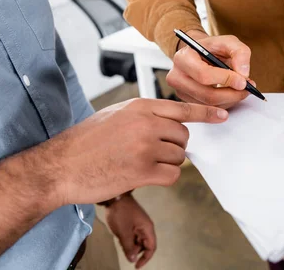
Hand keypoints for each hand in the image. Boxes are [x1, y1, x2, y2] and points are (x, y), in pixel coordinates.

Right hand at [39, 99, 227, 205]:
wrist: (60, 166)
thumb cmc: (85, 141)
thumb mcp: (115, 114)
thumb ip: (144, 114)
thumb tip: (170, 121)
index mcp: (140, 106)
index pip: (182, 108)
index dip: (205, 114)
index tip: (224, 116)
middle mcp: (146, 123)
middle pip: (184, 136)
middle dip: (174, 146)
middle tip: (153, 153)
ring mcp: (145, 147)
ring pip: (179, 156)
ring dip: (166, 163)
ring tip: (141, 164)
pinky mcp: (143, 171)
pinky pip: (172, 175)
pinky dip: (164, 177)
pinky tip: (144, 175)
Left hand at [106, 194, 155, 268]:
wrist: (115, 197)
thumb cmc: (121, 213)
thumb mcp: (124, 232)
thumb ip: (128, 247)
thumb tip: (132, 259)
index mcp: (147, 228)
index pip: (151, 247)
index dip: (146, 258)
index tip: (137, 266)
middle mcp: (146, 227)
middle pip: (144, 245)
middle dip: (135, 251)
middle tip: (125, 250)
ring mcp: (139, 225)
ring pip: (137, 240)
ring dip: (130, 245)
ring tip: (121, 241)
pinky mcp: (133, 223)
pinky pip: (132, 235)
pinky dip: (127, 239)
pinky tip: (120, 236)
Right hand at [167, 30, 252, 108]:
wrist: (200, 54)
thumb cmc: (213, 48)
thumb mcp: (229, 42)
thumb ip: (240, 52)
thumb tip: (243, 73)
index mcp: (183, 58)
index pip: (204, 75)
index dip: (226, 80)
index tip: (243, 81)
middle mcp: (177, 76)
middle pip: (207, 95)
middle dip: (232, 94)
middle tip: (247, 89)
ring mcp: (180, 91)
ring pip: (210, 105)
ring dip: (231, 100)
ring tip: (242, 90)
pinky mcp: (187, 101)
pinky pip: (210, 109)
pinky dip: (225, 104)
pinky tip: (231, 93)